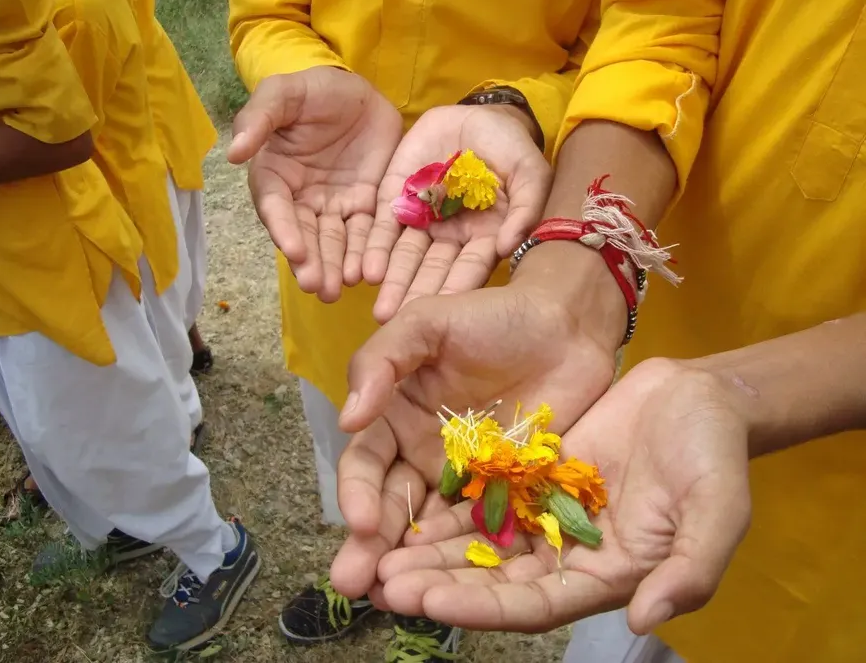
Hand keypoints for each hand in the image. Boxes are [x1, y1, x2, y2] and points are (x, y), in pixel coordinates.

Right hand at [229, 67, 402, 301]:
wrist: (361, 92)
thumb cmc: (315, 91)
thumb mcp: (284, 93)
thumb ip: (258, 118)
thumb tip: (234, 153)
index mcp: (274, 176)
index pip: (276, 208)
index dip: (284, 230)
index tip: (294, 250)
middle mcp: (301, 199)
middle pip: (305, 236)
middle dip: (311, 262)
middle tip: (318, 286)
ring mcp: (334, 206)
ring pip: (334, 243)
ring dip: (336, 267)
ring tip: (339, 289)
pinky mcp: (364, 207)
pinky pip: (366, 235)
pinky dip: (365, 254)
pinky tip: (369, 273)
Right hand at [328, 258, 623, 605]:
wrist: (566, 325)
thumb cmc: (492, 317)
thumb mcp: (428, 323)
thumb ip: (383, 361)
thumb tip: (348, 418)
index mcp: (396, 417)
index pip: (367, 463)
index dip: (358, 492)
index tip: (361, 520)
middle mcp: (425, 456)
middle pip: (392, 507)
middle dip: (371, 546)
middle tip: (355, 583)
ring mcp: (469, 479)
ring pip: (434, 529)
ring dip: (414, 564)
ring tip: (397, 599)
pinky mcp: (512, 493)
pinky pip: (489, 529)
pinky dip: (471, 558)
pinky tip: (461, 588)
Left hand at [363, 104, 551, 322]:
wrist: (478, 116)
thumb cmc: (511, 148)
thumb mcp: (530, 173)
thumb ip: (525, 208)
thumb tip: (511, 247)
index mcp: (483, 237)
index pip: (468, 269)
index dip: (456, 290)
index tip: (443, 315)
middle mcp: (449, 237)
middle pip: (431, 270)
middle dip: (413, 295)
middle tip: (395, 322)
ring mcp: (421, 220)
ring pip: (403, 255)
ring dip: (392, 281)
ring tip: (379, 310)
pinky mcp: (395, 198)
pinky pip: (382, 227)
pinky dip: (374, 249)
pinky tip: (366, 271)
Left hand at [365, 358, 751, 634]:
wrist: (699, 398)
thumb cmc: (715, 456)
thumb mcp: (717, 511)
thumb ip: (689, 569)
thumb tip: (646, 621)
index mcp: (605, 575)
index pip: (534, 604)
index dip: (481, 607)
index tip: (429, 601)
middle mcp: (568, 554)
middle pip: (492, 580)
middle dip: (437, 584)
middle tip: (382, 584)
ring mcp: (547, 514)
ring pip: (478, 541)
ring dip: (430, 551)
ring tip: (378, 555)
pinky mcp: (533, 475)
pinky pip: (483, 495)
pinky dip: (447, 505)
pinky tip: (407, 505)